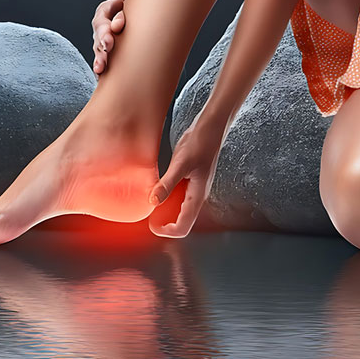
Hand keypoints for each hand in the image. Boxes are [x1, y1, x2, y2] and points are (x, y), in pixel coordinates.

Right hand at [91, 0, 128, 74]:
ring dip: (99, 58)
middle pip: (99, 34)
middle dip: (102, 41)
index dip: (109, 18)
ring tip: (100, 68)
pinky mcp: (110, 53)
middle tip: (107, 48)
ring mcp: (104, 41)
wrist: (143, 10)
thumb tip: (119, 2)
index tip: (117, 27)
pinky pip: (103, 62)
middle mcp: (103, 26)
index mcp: (107, 10)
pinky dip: (102, 71)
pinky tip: (101, 79)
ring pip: (99, 49)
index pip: (104, 14)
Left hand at [146, 114, 226, 238]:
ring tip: (151, 203)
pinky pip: (179, 196)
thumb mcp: (181, 163)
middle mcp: (197, 196)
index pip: (183, 227)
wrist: (210, 127)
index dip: (167, 231)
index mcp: (197, 196)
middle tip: (149, 216)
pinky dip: (168, 197)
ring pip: (180, 209)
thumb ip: (167, 183)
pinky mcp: (191, 179)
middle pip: (182, 221)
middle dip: (165, 223)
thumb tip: (153, 201)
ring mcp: (195, 188)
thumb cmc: (200, 143)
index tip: (152, 224)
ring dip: (166, 211)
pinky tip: (157, 187)